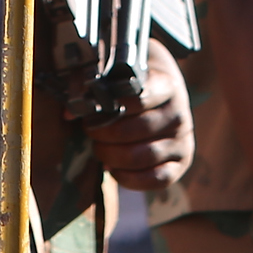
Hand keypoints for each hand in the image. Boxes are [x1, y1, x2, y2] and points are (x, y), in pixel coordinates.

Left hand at [76, 40, 192, 190]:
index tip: (90, 111)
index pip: (137, 100)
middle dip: (104, 134)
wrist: (163, 94)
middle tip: (90, 131)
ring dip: (112, 156)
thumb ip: (92, 84)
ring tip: (99, 148)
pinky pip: (156, 179)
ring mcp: (182, 141)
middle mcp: (179, 115)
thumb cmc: (133, 83)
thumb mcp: (117, 72)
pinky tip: (114, 169)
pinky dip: (129, 179)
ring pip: (142, 157)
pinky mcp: (181, 164)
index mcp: (166, 86)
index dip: (108, 108)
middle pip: (136, 131)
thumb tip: (69, 113)